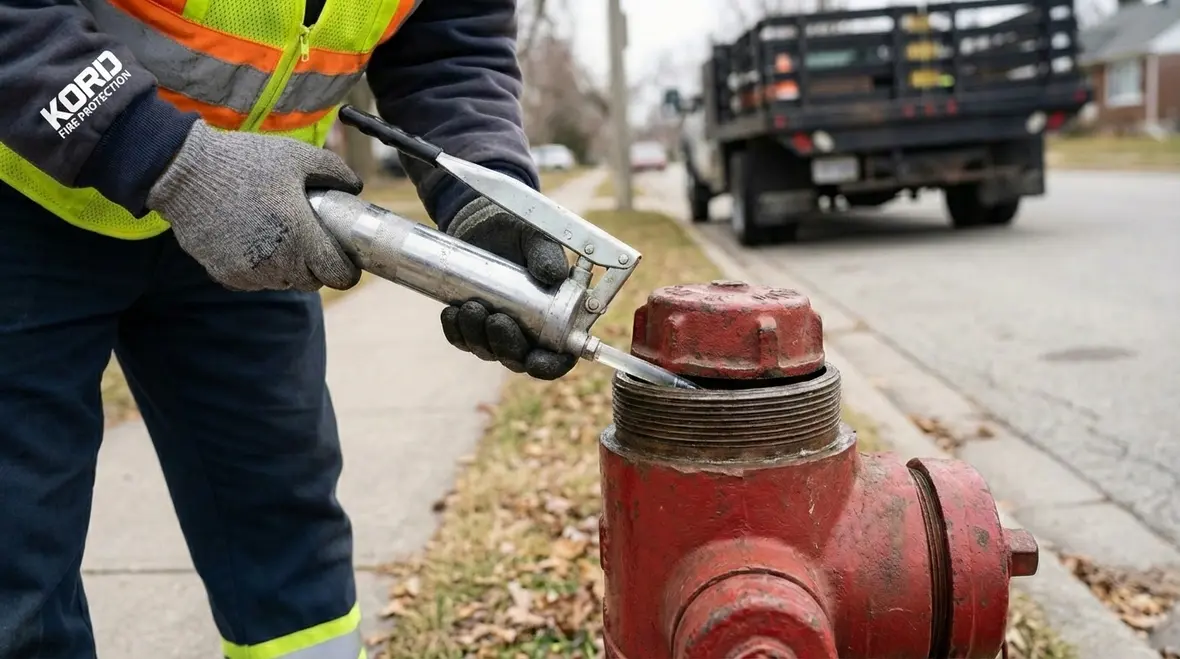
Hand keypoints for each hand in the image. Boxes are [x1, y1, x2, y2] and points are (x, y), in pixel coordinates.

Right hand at [146, 120, 362, 291]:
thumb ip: (334, 171)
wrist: (184, 172)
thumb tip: (355, 187)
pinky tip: (253, 241)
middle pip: (311, 282)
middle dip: (317, 266)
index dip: (346, 271)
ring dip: (288, 268)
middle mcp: (277, 261)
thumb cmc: (244, 162)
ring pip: (283, 283)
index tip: (345, 261)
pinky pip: (255, 282)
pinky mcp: (226, 275)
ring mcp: (250, 272)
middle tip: (310, 241)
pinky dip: (260, 269)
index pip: (337, 275)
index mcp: (299, 234)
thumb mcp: (296, 157)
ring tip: (279, 238)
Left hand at [440, 197, 577, 379]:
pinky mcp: (473, 324)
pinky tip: (451, 312)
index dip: (549, 366)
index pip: (558, 357)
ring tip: (470, 307)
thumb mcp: (536, 238)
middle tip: (494, 318)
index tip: (534, 360)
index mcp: (558, 318)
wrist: (484, 224)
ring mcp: (500, 330)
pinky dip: (456, 332)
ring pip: (488, 351)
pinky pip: (462, 340)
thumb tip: (553, 276)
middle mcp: (530, 331)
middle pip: (519, 360)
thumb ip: (547, 254)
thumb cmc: (519, 231)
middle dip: (505, 347)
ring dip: (477, 337)